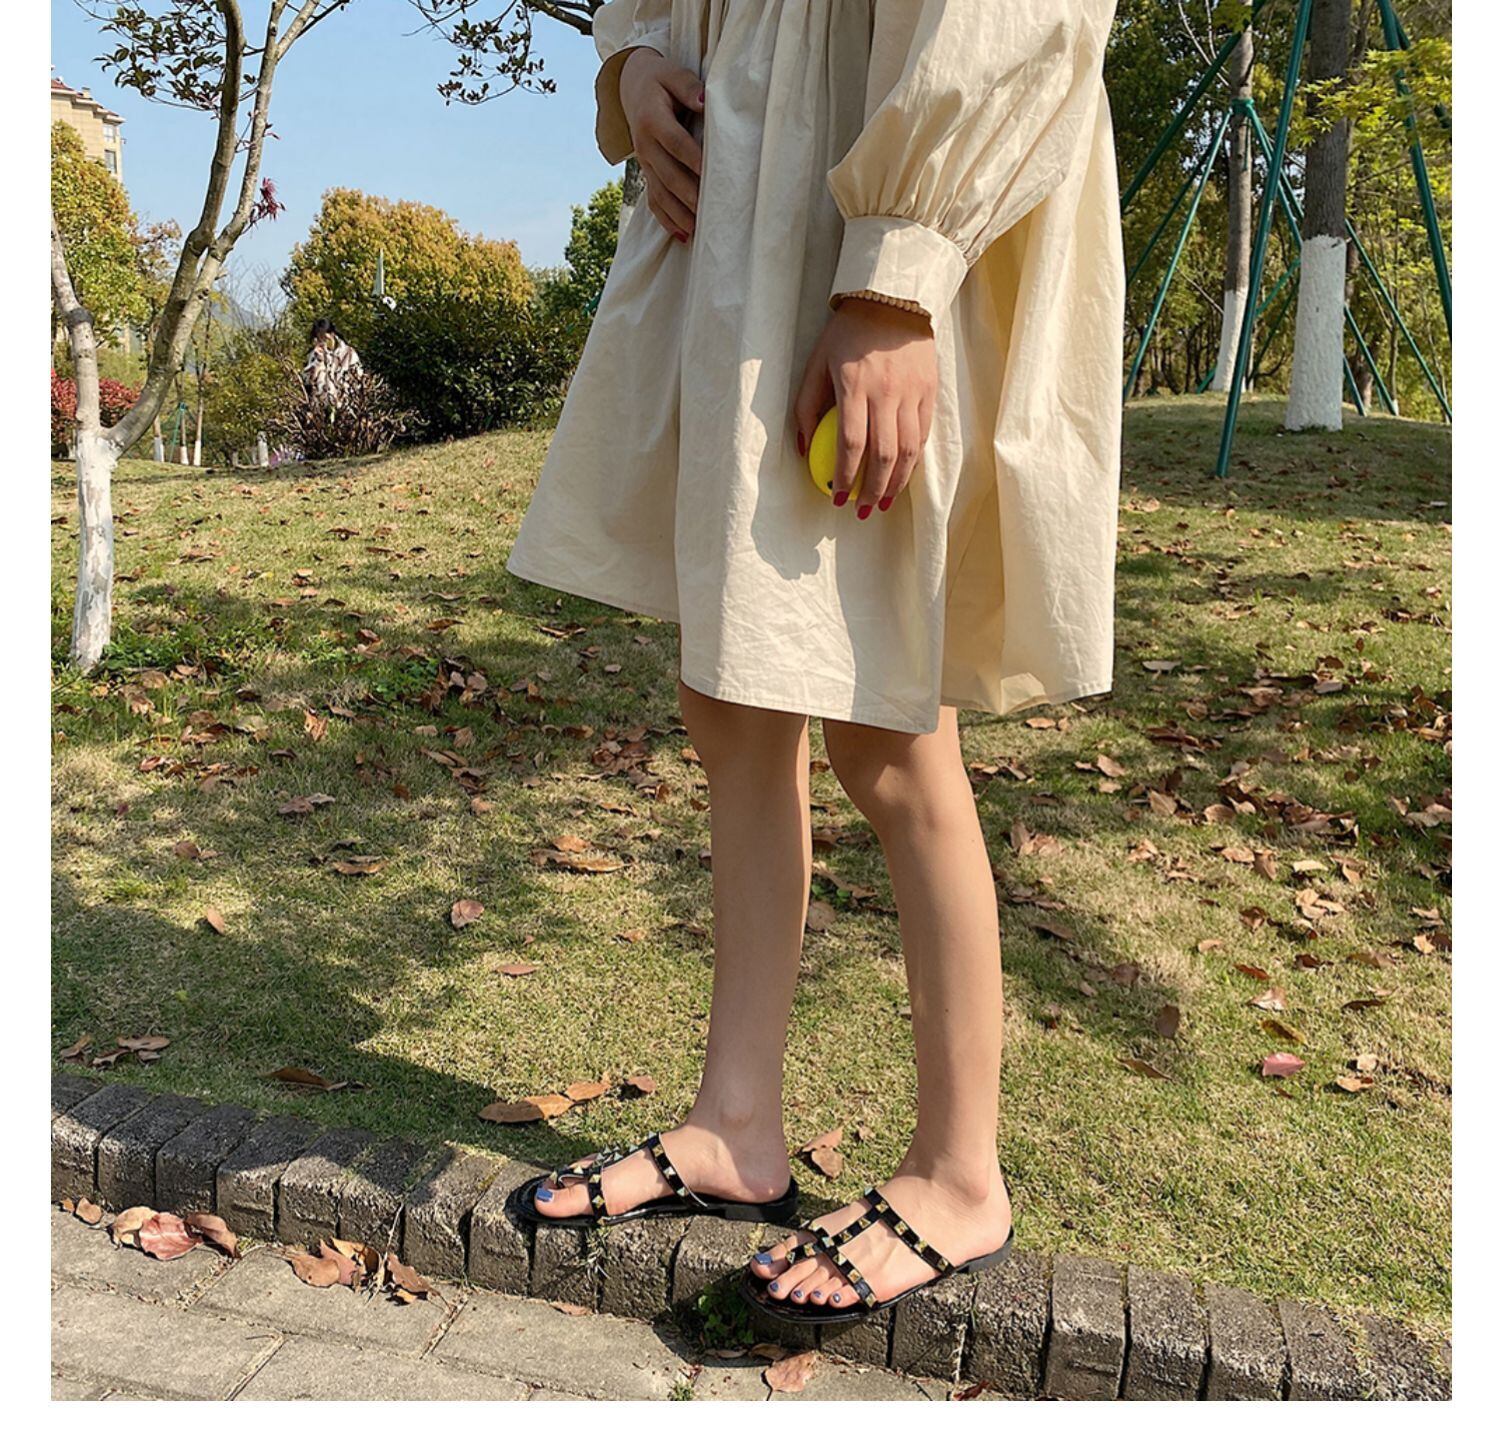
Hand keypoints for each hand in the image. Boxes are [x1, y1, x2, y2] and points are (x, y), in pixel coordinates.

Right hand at [619, 48, 704, 241]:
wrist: (631, 86)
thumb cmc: (659, 79)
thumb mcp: (672, 74)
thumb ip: (688, 87)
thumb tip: (703, 101)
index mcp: (652, 120)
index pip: (675, 142)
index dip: (691, 158)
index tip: (708, 172)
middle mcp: (645, 145)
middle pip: (667, 174)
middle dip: (687, 194)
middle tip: (707, 210)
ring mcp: (644, 163)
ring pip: (660, 193)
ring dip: (678, 213)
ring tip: (697, 230)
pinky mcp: (647, 173)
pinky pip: (654, 200)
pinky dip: (667, 219)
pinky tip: (683, 235)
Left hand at [794, 299, 936, 517]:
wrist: (892, 297)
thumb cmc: (846, 333)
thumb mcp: (816, 362)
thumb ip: (806, 406)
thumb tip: (802, 449)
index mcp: (854, 384)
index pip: (852, 443)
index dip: (845, 476)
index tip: (837, 497)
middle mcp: (887, 390)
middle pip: (884, 454)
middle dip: (872, 490)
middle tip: (863, 511)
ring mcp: (913, 390)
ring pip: (909, 450)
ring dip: (896, 483)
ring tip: (885, 502)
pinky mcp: (930, 389)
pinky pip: (923, 433)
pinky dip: (913, 460)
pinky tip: (902, 475)